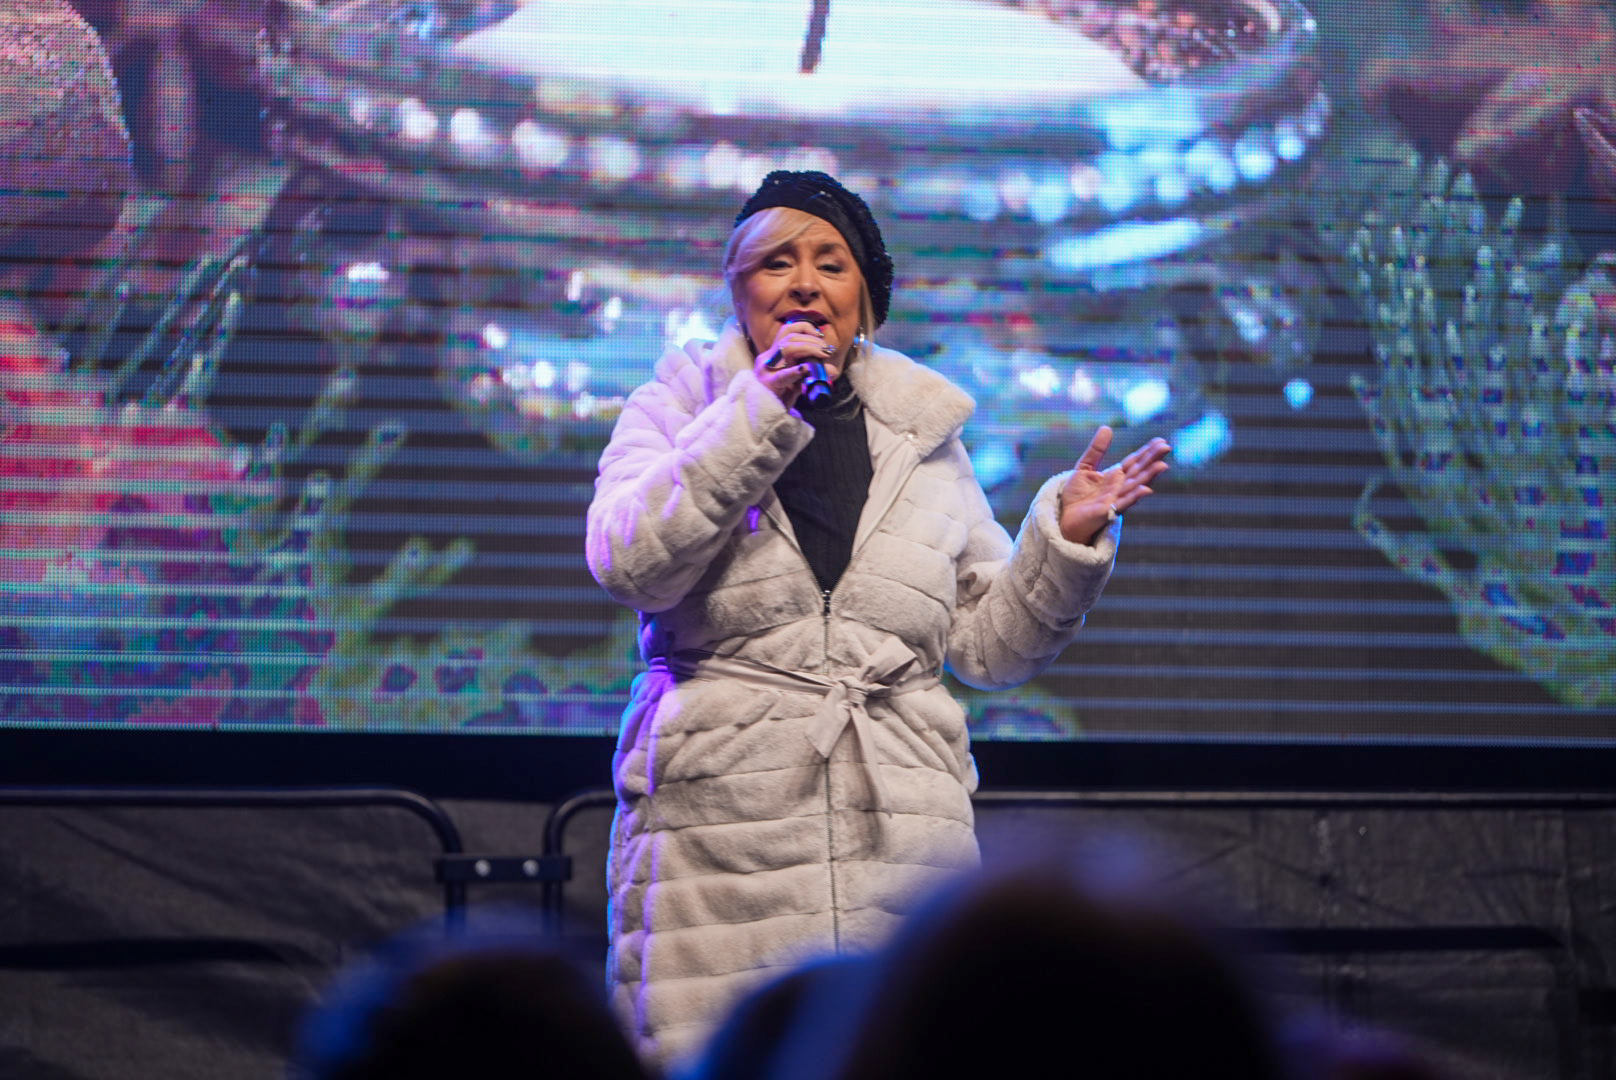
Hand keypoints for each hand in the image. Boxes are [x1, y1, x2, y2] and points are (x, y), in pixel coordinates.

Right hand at [753, 320, 837, 408]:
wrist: (764, 417)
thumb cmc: (780, 398)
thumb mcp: (796, 381)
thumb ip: (811, 373)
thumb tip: (832, 370)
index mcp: (772, 354)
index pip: (787, 331)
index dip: (805, 328)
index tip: (821, 336)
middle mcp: (767, 358)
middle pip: (789, 337)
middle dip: (812, 340)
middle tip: (826, 349)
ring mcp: (766, 370)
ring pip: (787, 348)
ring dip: (809, 348)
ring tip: (822, 355)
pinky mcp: (768, 384)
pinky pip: (783, 375)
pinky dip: (796, 371)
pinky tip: (805, 369)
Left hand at [1058, 426, 1170, 544]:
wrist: (1065, 517)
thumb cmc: (1076, 496)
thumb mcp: (1084, 467)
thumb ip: (1096, 450)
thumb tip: (1107, 428)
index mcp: (1116, 476)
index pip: (1134, 462)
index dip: (1147, 452)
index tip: (1160, 441)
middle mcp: (1119, 487)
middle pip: (1139, 471)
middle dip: (1152, 460)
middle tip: (1166, 447)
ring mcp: (1116, 500)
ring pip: (1135, 486)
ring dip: (1149, 476)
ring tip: (1162, 465)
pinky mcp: (1108, 512)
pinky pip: (1123, 504)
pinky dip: (1134, 497)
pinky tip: (1145, 489)